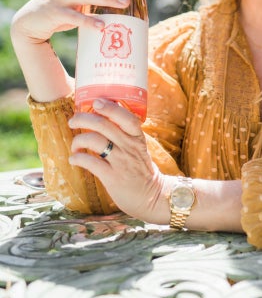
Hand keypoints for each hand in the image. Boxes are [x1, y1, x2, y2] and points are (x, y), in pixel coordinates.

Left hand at [68, 99, 168, 222]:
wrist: (151, 196)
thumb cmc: (141, 169)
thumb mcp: (138, 148)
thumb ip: (125, 135)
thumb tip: (101, 119)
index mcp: (137, 137)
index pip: (126, 117)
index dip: (110, 107)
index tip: (96, 101)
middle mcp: (130, 147)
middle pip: (104, 125)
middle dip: (83, 119)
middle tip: (73, 121)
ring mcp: (121, 162)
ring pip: (94, 141)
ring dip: (78, 140)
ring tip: (75, 145)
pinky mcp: (112, 177)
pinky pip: (90, 162)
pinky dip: (77, 158)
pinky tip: (74, 159)